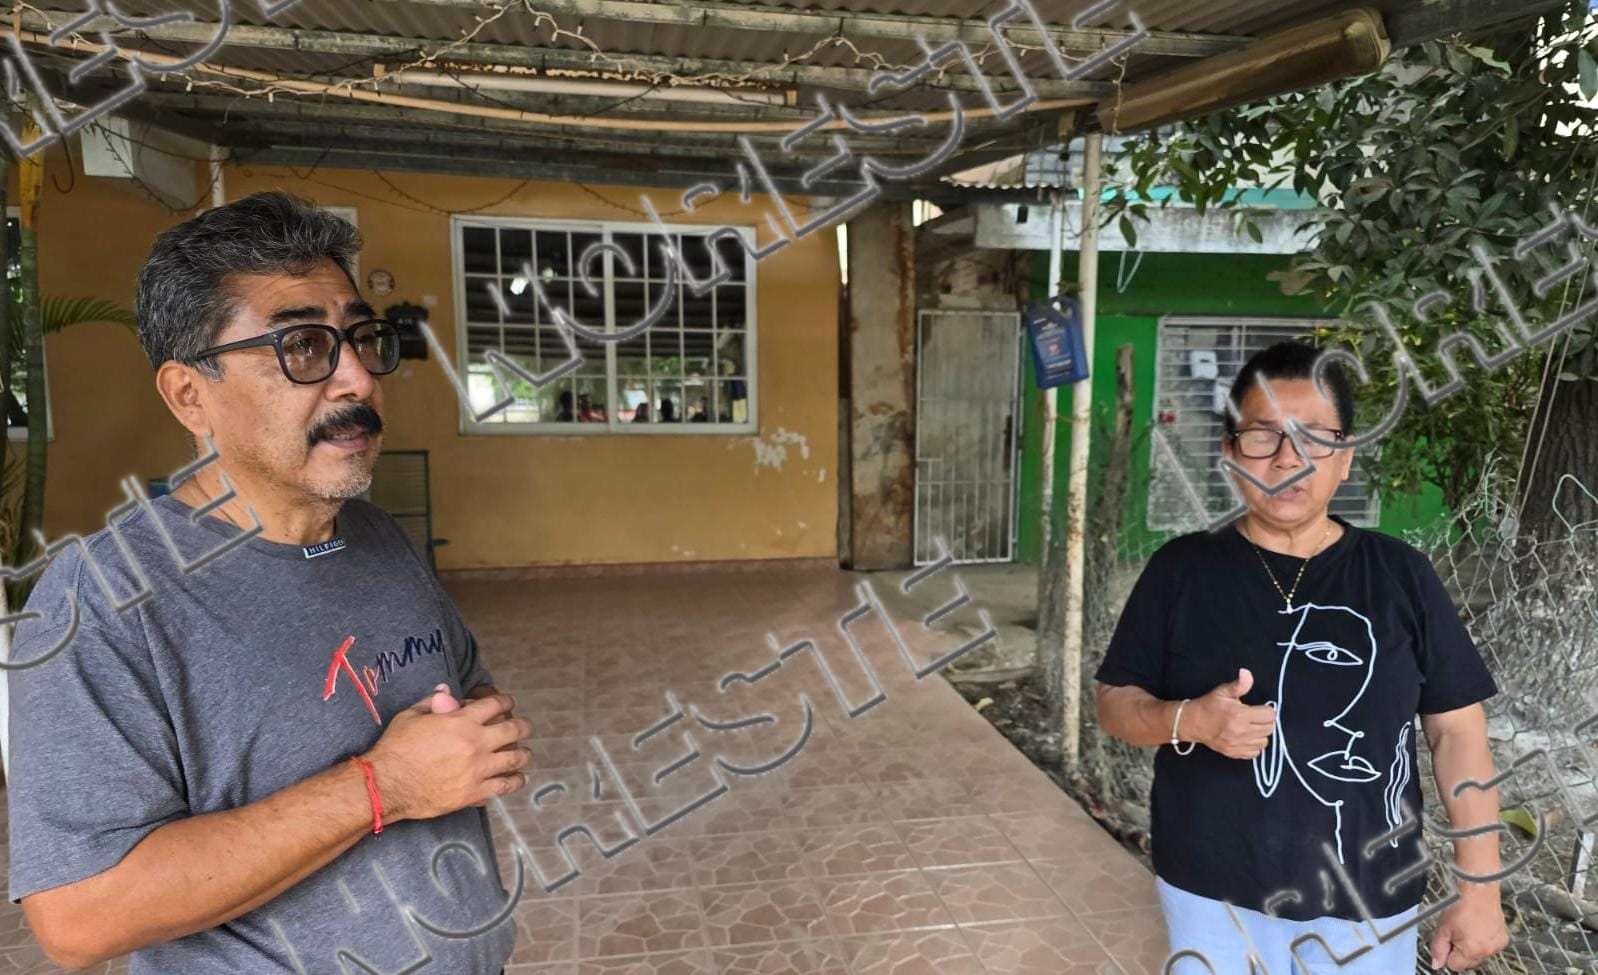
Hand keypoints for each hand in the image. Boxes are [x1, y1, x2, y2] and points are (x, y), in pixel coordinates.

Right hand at [364, 686, 533, 822]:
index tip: (508, 704)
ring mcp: (478, 769)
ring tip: (525, 753)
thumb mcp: (412, 716)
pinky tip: (518, 778)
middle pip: (513, 730)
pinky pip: (504, 786)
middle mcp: (476, 743)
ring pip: (514, 759)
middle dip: (522, 726)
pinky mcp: (474, 792)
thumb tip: (445, 691)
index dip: (505, 702)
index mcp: (462, 721)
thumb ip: (432, 702)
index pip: (495, 705)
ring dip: (523, 754)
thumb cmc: (396, 747)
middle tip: (524, 727)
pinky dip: (515, 781)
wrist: (386, 785)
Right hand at [1189, 668, 1276, 759]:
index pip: (1269, 715)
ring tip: (1250, 727)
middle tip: (1253, 717)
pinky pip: (1255, 753)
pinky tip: (1245, 737)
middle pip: (1269, 729)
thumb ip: (1239, 684)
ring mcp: (1238, 744)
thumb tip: (1247, 673)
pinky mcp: (1234, 753)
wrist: (1192, 723)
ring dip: (1260, 734)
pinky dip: (1253, 745)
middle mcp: (1241, 732)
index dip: (1266, 710)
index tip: (1258, 709)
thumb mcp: (1223, 691)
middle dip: (1264, 722)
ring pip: (1264, 742)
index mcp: (1240, 715)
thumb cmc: (1209, 705)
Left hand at [1429, 888, 1507, 970]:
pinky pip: (1489, 947)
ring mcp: (1497, 945)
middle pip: (1468, 962)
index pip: (1454, 965)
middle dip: (1460, 951)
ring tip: (1467, 928)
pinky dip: (1483, 941)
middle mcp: (1487, 951)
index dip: (1447, 953)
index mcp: (1471, 950)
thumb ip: (1438, 949)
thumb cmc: (1460, 905)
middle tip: (1456, 932)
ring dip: (1472, 946)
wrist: (1478, 890)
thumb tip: (1437, 964)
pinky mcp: (1503, 939)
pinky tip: (1478, 927)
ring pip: (1479, 955)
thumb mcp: (1443, 928)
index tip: (1447, 941)